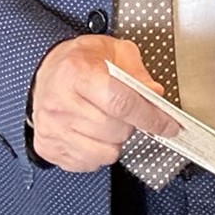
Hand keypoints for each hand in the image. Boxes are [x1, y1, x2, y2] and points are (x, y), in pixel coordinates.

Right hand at [28, 36, 179, 172]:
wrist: (45, 72)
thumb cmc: (80, 62)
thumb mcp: (112, 50)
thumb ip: (137, 71)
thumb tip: (155, 94)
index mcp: (76, 73)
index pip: (120, 102)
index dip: (150, 116)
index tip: (168, 124)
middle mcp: (60, 102)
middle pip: (116, 130)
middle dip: (132, 124)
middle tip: (126, 111)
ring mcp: (52, 128)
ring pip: (106, 152)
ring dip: (116, 140)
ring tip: (107, 120)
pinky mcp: (48, 147)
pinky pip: (89, 164)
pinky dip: (99, 152)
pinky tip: (93, 133)